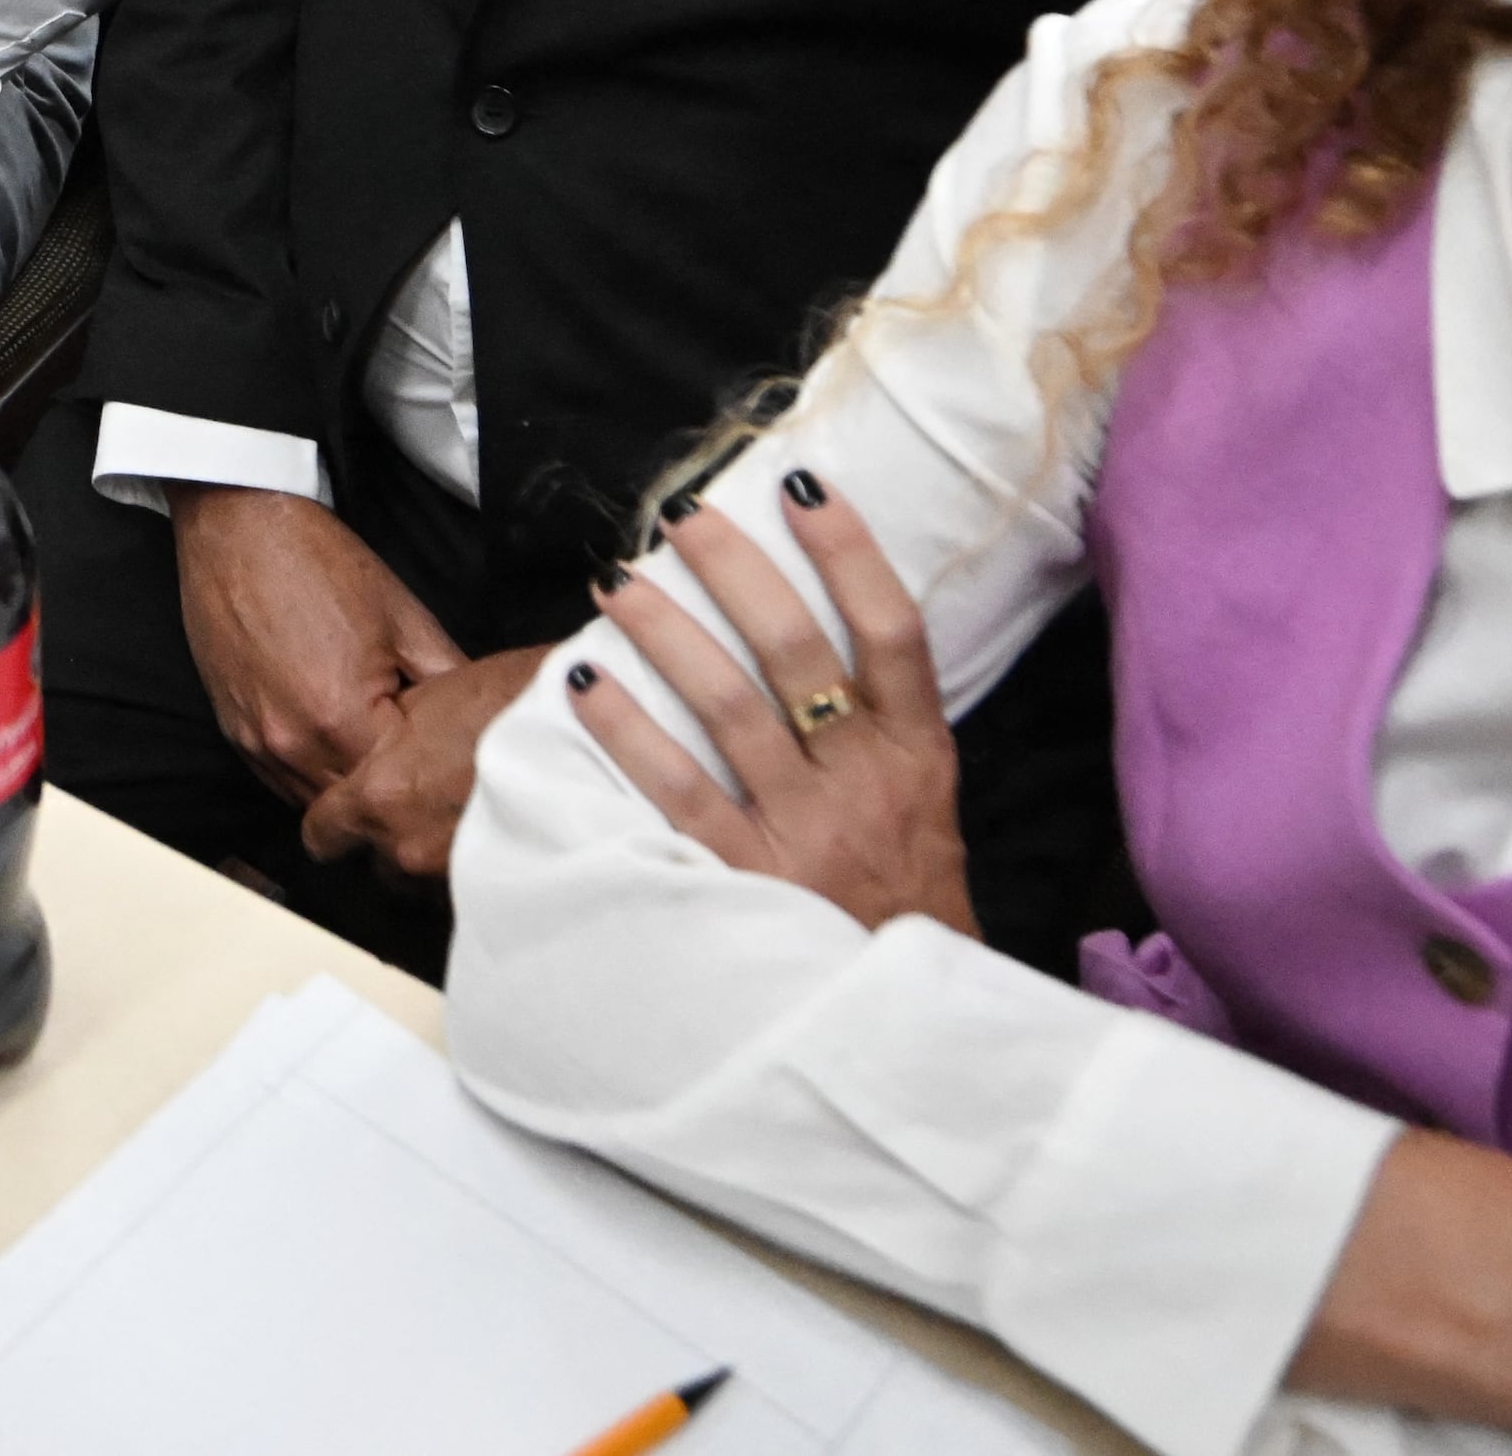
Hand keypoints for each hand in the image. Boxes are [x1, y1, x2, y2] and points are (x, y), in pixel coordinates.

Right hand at [173, 484, 469, 811]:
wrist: (239, 526)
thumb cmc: (319, 563)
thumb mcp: (405, 617)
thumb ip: (448, 678)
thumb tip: (479, 716)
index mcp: (342, 717)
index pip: (404, 780)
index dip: (430, 765)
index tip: (443, 746)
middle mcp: (293, 743)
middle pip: (359, 805)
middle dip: (390, 786)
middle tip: (416, 755)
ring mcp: (257, 742)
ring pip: (316, 803)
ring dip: (349, 788)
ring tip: (375, 751)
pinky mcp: (234, 733)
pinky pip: (279, 783)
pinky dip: (311, 776)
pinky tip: (334, 746)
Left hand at [298, 645, 551, 875]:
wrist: (581, 723)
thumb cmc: (507, 698)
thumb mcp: (428, 697)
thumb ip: (388, 735)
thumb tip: (377, 747)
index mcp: (379, 795)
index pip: (322, 833)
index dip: (330, 823)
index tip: (341, 816)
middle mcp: (407, 845)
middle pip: (377, 862)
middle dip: (391, 838)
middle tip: (421, 805)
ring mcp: (451, 873)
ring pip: (422, 880)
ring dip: (432, 856)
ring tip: (462, 821)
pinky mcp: (494, 887)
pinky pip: (465, 888)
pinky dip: (470, 868)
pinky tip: (492, 839)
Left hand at [563, 475, 974, 937]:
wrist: (903, 1026)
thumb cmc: (906, 901)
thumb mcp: (925, 806)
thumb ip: (879, 725)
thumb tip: (815, 620)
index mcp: (918, 755)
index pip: (892, 629)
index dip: (851, 551)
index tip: (802, 485)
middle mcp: (862, 781)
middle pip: (795, 647)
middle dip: (734, 570)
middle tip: (682, 516)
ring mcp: (803, 830)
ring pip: (728, 704)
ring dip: (665, 632)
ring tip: (615, 580)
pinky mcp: (745, 879)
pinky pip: (677, 789)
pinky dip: (629, 731)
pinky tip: (586, 683)